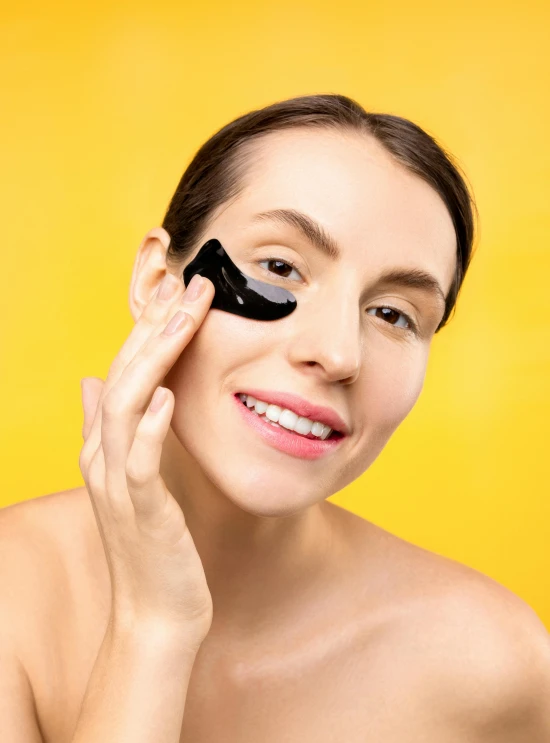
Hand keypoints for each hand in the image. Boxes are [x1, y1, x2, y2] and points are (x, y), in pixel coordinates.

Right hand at [79, 272, 214, 648]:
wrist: (157, 612)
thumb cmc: (154, 542)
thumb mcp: (132, 478)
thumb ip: (113, 430)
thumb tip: (92, 382)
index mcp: (106, 445)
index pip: (123, 371)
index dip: (147, 328)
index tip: (178, 290)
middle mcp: (104, 457)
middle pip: (122, 377)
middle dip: (154, 327)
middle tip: (187, 283)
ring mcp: (118, 485)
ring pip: (126, 407)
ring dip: (154, 359)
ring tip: (183, 318)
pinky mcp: (142, 512)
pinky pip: (139, 463)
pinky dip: (149, 428)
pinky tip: (167, 396)